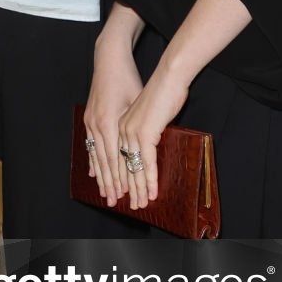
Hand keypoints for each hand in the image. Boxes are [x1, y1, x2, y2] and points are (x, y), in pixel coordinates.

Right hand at [85, 34, 145, 204]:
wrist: (109, 60)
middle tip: (115, 203)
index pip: (116, 159)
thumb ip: (137, 125)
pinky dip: (93, 162)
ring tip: (104, 194)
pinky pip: (90, 146)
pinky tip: (94, 173)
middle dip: (110, 184)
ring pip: (96, 156)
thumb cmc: (127, 78)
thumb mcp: (136, 102)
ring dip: (101, 177)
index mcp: (109, 123)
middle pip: (104, 162)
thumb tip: (147, 147)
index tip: (127, 195)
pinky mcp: (89, 118)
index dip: (121, 178)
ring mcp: (90, 122)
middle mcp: (96, 125)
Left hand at [117, 63, 189, 210]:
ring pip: (132, 168)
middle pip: (120, 166)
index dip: (117, 178)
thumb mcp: (146, 113)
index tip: (121, 193)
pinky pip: (147, 163)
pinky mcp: (144, 134)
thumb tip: (146, 142)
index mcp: (116, 125)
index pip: (114, 157)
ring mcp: (129, 133)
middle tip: (131, 205)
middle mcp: (119, 130)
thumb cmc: (161, 91)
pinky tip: (152, 192)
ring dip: (138, 189)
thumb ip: (142, 129)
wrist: (168, 76)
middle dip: (126, 189)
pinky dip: (150, 179)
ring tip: (142, 204)